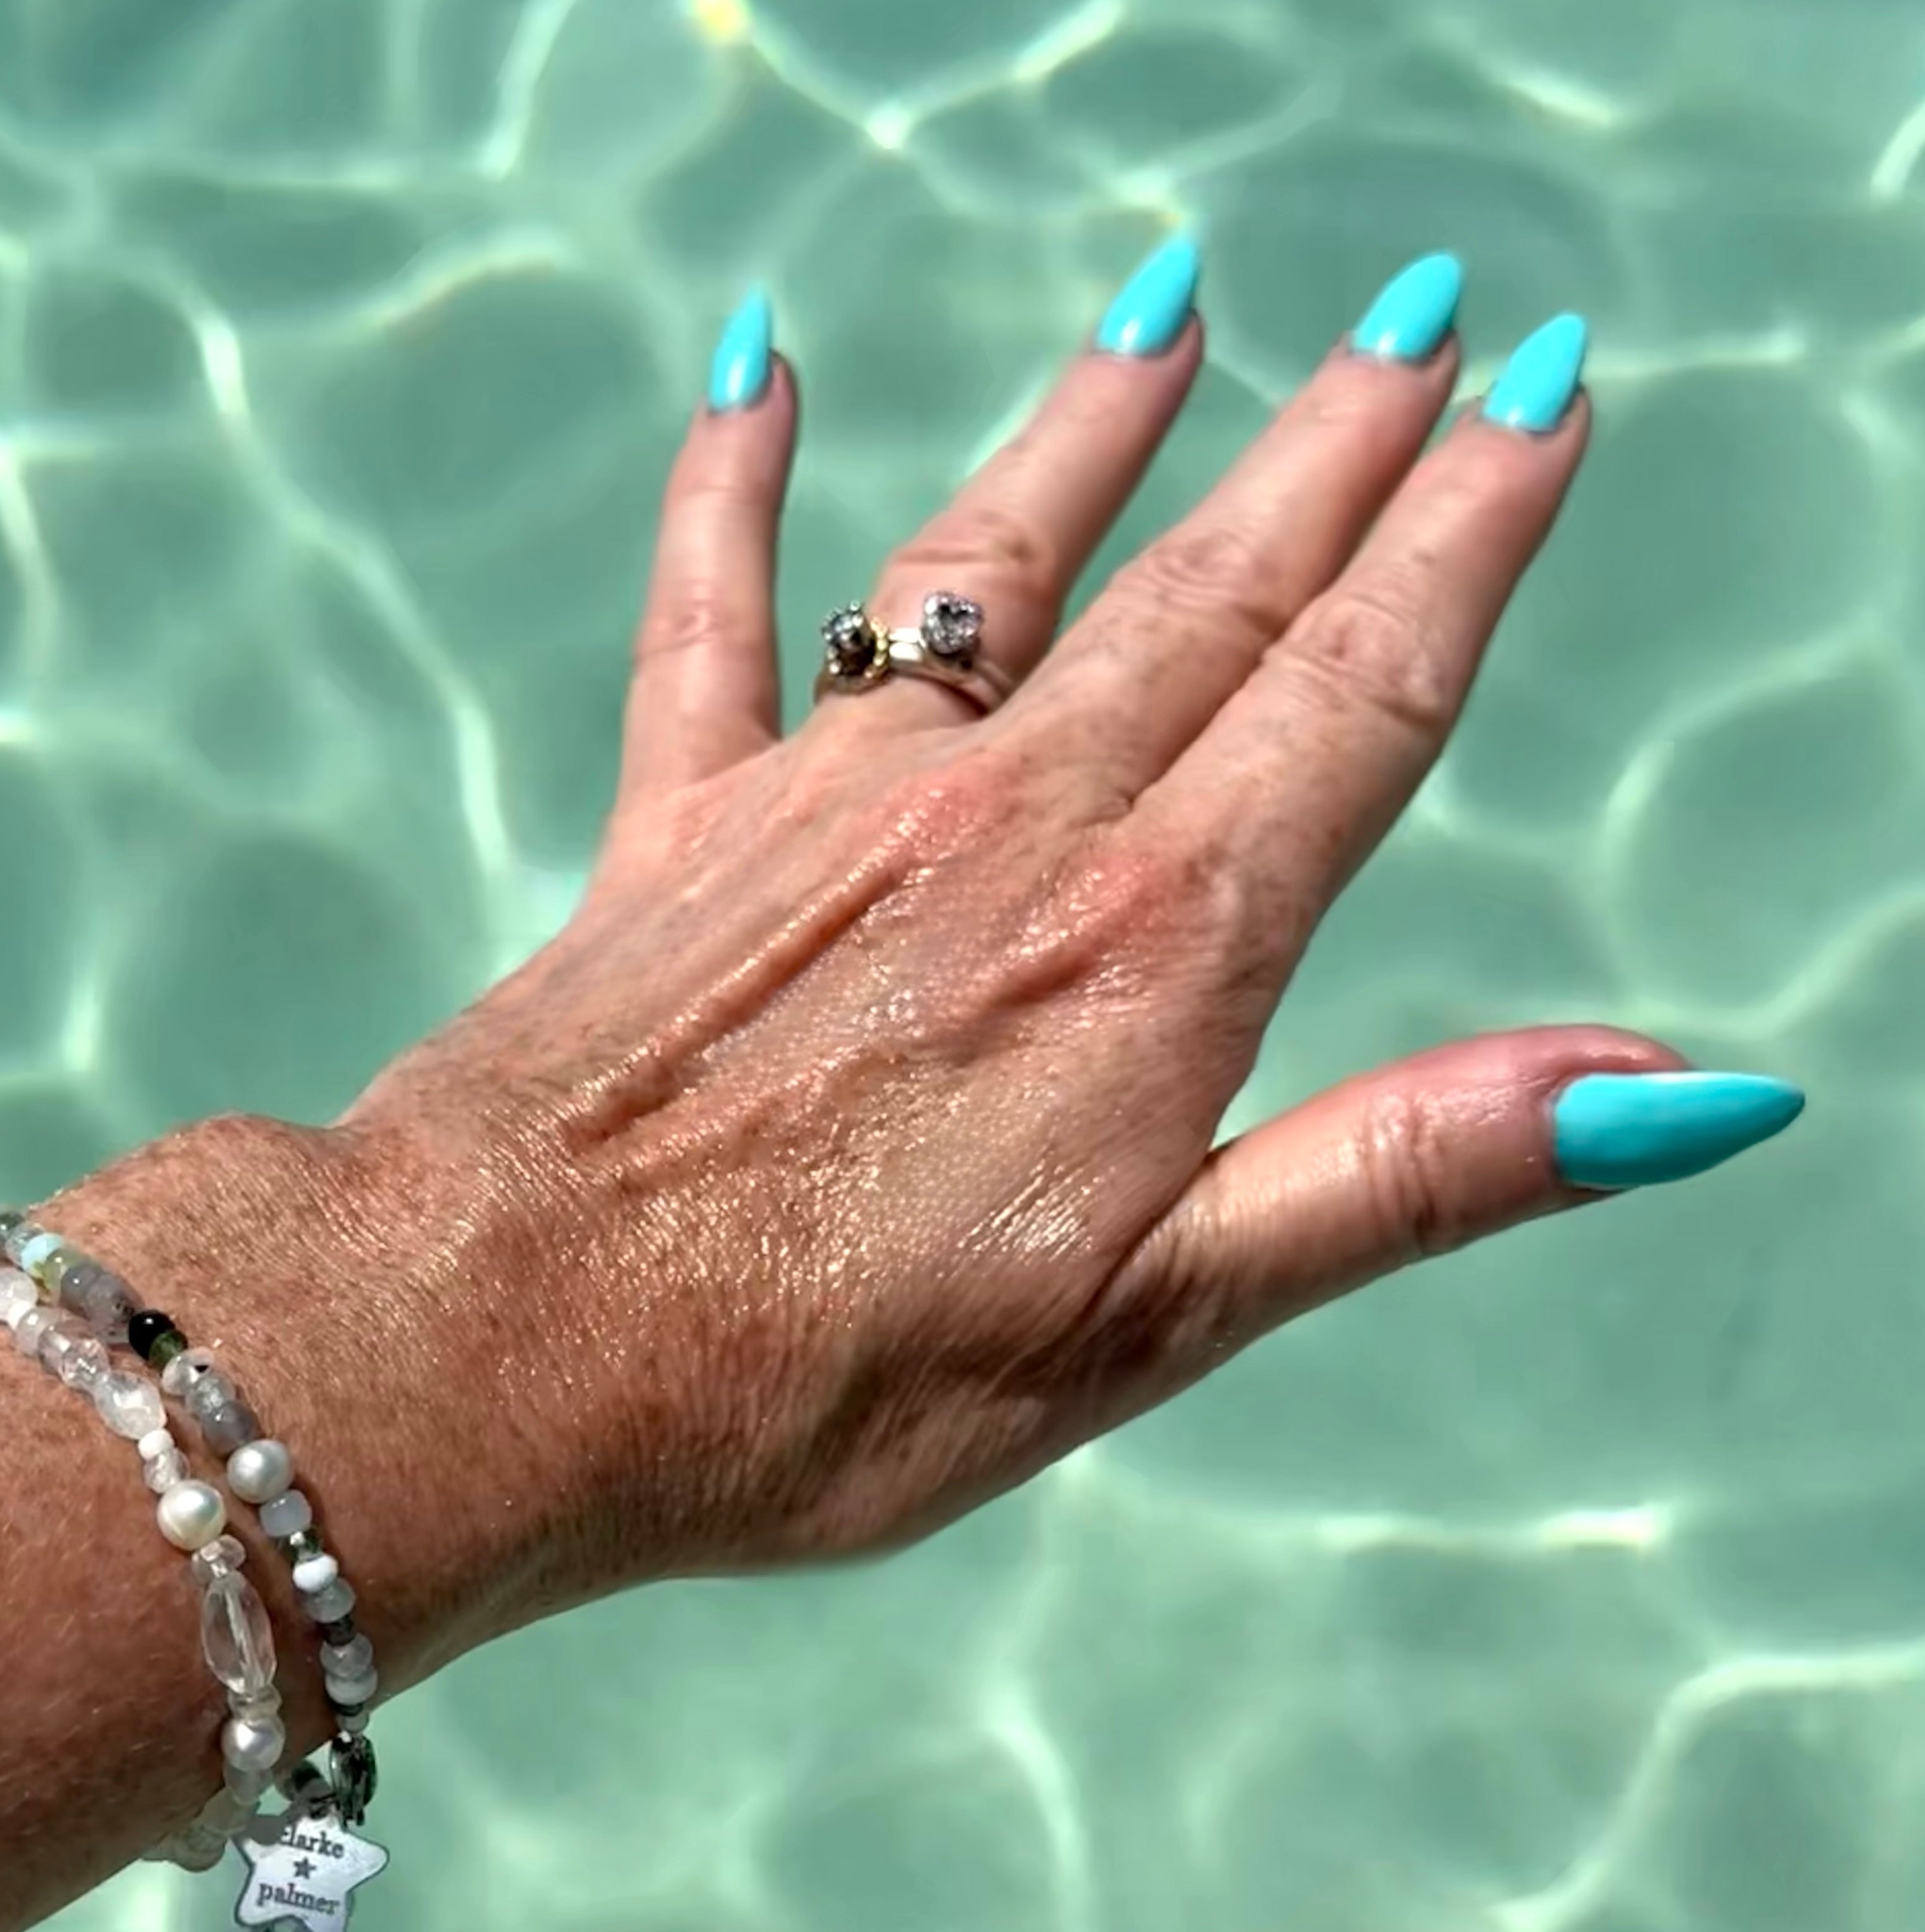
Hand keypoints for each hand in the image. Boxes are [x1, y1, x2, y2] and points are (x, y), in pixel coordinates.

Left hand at [251, 253, 1797, 1634]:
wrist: (503, 1352)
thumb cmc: (826, 1378)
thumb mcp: (1162, 1318)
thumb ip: (1405, 1176)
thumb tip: (1674, 1092)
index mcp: (1153, 950)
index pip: (1361, 691)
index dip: (1467, 539)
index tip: (1541, 400)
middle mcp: (1007, 828)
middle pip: (1211, 591)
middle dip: (1334, 449)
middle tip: (1426, 317)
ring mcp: (827, 810)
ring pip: (993, 558)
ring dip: (1095, 425)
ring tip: (1173, 306)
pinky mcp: (671, 831)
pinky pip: (706, 616)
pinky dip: (725, 484)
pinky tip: (752, 367)